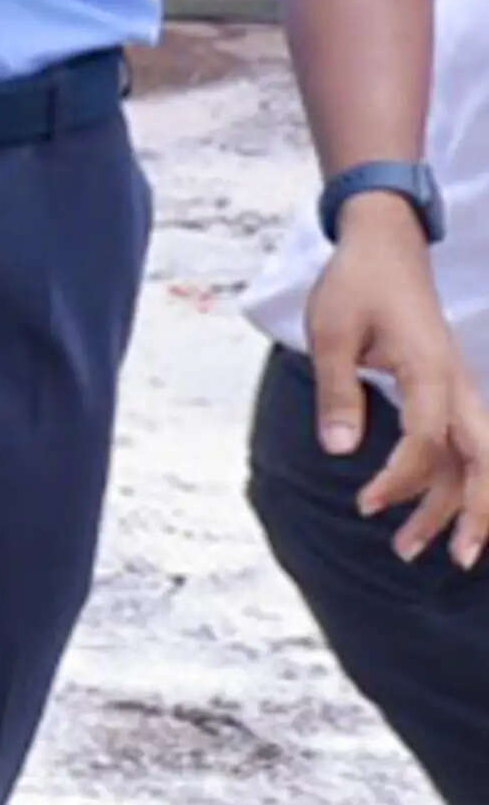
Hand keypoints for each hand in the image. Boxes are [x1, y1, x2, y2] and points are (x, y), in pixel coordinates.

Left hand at [309, 212, 488, 565]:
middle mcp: (455, 385)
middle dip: (477, 512)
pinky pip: (459, 447)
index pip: (426, 440)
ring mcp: (456, 391)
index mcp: (429, 370)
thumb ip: (337, 390)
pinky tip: (427, 515)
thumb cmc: (356, 284)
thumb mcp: (331, 331)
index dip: (400, 479)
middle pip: (484, 459)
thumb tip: (338, 449)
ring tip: (416, 550)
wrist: (385, 247)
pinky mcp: (446, 393)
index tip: (365, 503)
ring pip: (474, 459)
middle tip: (454, 558)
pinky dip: (450, 483)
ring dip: (455, 506)